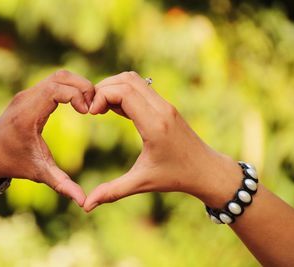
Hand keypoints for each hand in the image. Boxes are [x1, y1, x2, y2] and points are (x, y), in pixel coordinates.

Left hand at [0, 70, 93, 206]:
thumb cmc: (13, 163)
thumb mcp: (39, 173)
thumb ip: (62, 185)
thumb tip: (84, 202)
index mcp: (28, 115)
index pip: (56, 89)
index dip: (77, 95)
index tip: (87, 113)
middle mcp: (26, 98)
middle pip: (61, 76)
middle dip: (83, 87)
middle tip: (94, 106)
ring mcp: (27, 93)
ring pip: (59, 76)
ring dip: (77, 86)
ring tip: (88, 105)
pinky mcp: (29, 94)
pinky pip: (54, 82)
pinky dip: (70, 87)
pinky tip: (78, 104)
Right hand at [84, 71, 241, 211]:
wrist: (207, 170)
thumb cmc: (176, 177)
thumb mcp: (141, 183)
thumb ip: (112, 192)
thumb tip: (86, 206)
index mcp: (155, 124)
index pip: (124, 91)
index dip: (102, 96)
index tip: (91, 113)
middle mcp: (161, 109)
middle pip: (127, 79)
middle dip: (104, 88)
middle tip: (92, 109)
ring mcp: (165, 105)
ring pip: (134, 80)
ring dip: (114, 87)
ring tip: (101, 109)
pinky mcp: (166, 106)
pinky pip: (141, 88)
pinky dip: (124, 92)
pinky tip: (115, 111)